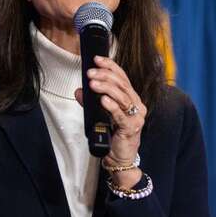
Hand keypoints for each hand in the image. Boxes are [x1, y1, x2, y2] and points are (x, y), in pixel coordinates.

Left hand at [74, 56, 145, 187]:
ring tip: (93, 83)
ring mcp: (136, 117)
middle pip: (122, 85)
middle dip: (105, 75)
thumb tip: (78, 90)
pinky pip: (121, 115)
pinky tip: (103, 99)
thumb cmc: (112, 134)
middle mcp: (137, 105)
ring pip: (122, 96)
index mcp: (131, 98)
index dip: (110, 66)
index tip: (97, 58)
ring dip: (106, 88)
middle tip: (90, 72)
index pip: (122, 77)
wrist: (119, 158)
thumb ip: (90, 102)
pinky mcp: (131, 128)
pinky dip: (112, 106)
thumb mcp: (99, 114)